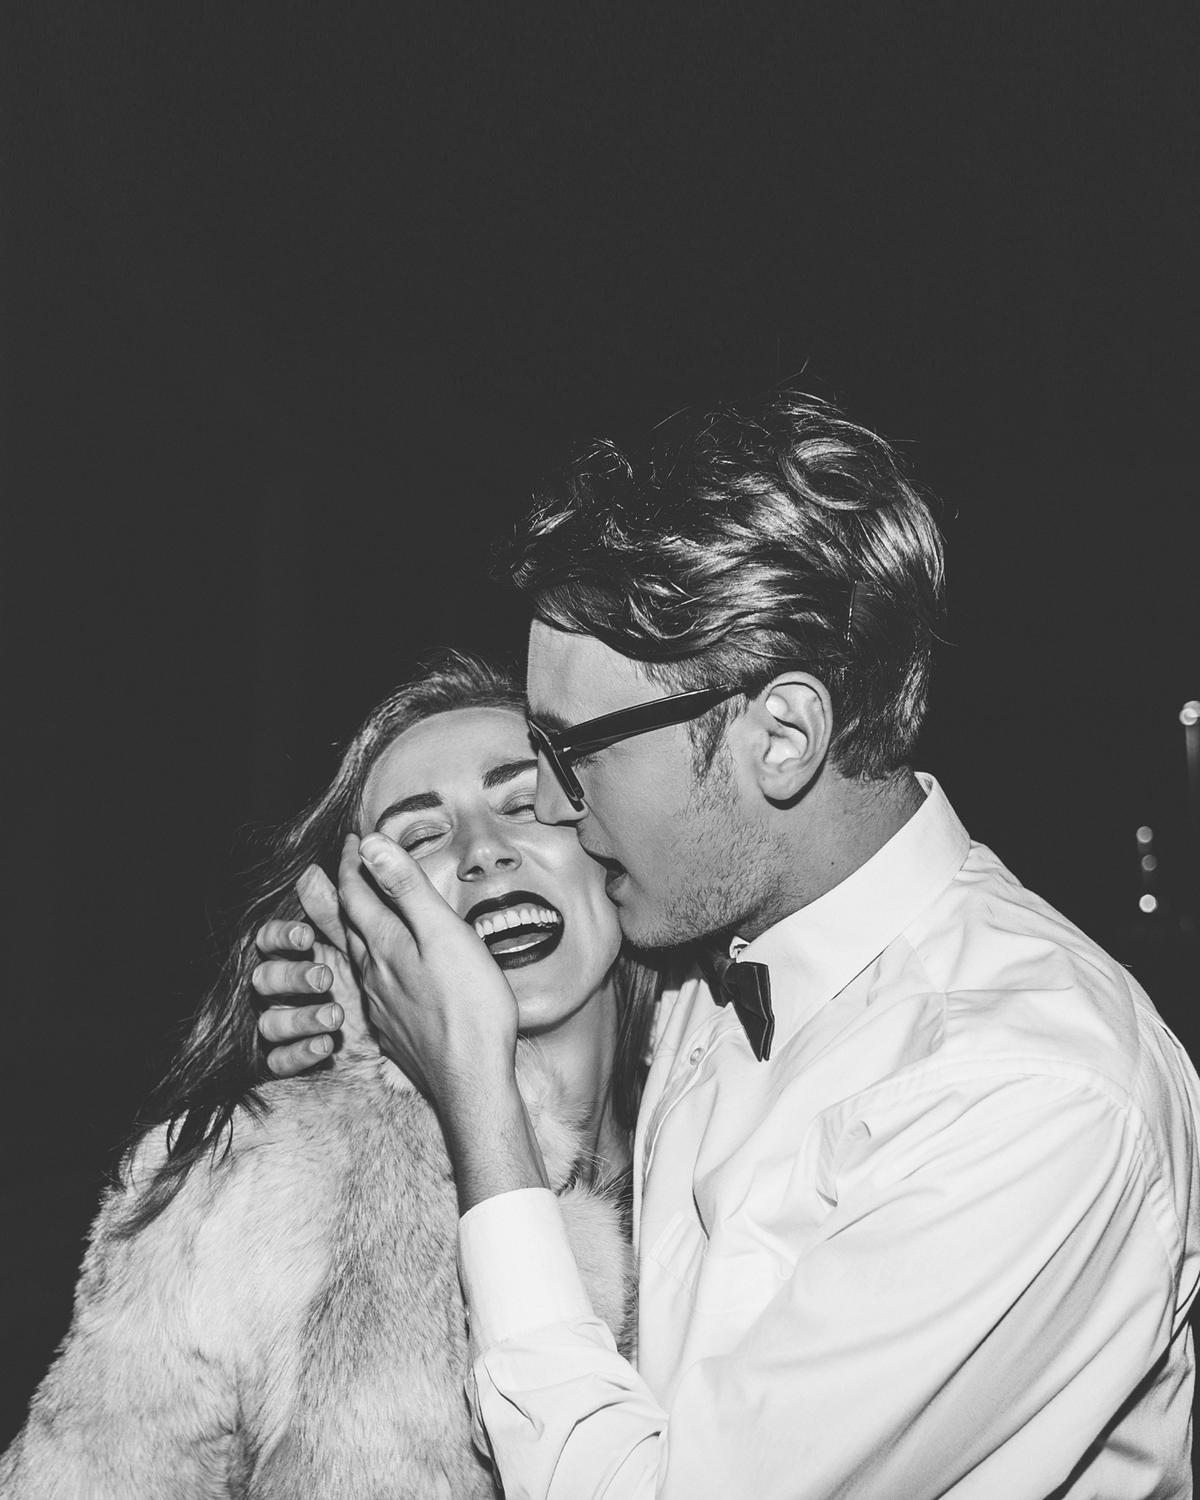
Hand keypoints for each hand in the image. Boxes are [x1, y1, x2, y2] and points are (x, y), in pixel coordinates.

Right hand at [255, 865, 374, 1076]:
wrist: (411, 1032)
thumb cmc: (380, 977)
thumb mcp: (361, 943)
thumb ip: (337, 911)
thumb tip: (314, 871)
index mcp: (301, 954)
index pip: (270, 940)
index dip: (281, 937)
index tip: (305, 938)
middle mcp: (290, 988)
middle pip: (263, 980)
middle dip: (291, 978)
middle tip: (325, 977)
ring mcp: (292, 1023)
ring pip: (269, 1022)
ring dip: (297, 1018)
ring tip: (334, 1015)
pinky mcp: (300, 1057)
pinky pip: (279, 1060)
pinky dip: (298, 1052)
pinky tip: (326, 1044)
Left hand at [337, 832, 519, 1110]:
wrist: (472, 1081)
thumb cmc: (469, 1006)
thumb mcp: (444, 933)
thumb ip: (407, 888)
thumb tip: (372, 845)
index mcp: (385, 944)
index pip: (357, 892)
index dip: (354, 862)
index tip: (355, 840)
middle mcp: (374, 974)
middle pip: (351, 922)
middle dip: (351, 889)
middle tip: (354, 866)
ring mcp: (381, 1006)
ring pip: (359, 956)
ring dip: (358, 927)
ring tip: (365, 912)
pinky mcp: (394, 1031)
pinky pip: (373, 988)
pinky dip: (374, 964)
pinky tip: (387, 972)